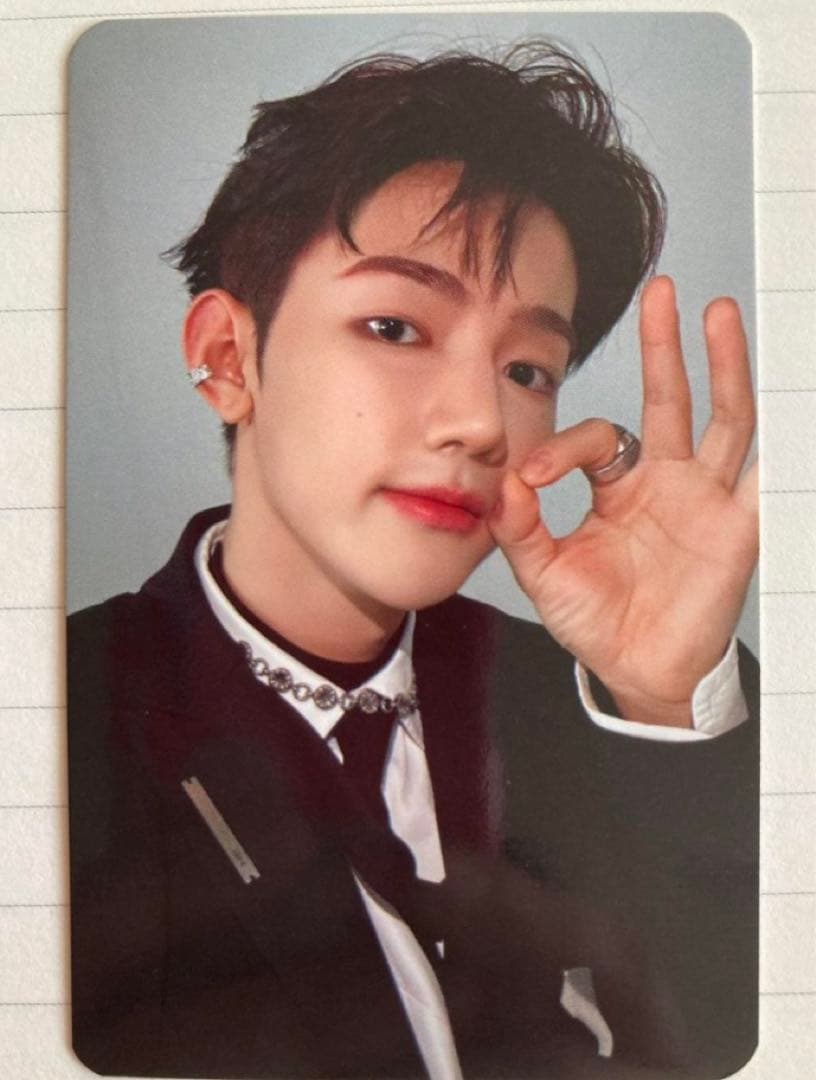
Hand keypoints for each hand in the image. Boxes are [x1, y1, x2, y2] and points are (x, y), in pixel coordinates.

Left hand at [488, 276, 757, 726]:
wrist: (636, 670)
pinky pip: (766, 478)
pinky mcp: (738, 527)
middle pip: (669, 400)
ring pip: (722, 420)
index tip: (531, 476)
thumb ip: (520, 528)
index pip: (598, 439)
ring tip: (717, 312)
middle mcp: (665, 481)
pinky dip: (780, 444)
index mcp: (618, 487)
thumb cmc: (594, 620)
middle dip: (664, 347)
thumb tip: (505, 482)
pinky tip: (788, 399)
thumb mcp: (544, 573)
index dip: (563, 448)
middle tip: (661, 292)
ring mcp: (705, 499)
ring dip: (722, 368)